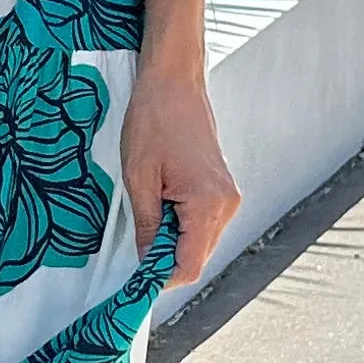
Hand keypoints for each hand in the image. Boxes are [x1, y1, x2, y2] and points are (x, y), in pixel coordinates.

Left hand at [120, 67, 238, 289]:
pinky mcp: (222, 190)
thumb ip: (147, 226)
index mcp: (208, 203)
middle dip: (166, 261)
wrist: (174, 81)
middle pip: (197, 258)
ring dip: (173, 242)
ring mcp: (227, 197)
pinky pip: (202, 224)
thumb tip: (147, 263)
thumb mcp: (138, 178)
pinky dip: (181, 227)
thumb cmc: (154, 119)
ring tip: (149, 215)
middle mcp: (226, 204)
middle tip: (135, 249)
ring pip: (200, 243)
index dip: (161, 279)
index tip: (136, 281)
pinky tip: (161, 207)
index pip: (188, 265)